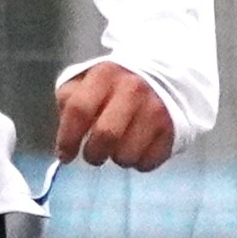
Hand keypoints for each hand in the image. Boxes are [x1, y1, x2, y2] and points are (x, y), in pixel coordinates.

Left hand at [53, 62, 173, 170]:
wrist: (163, 75)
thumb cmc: (114, 85)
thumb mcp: (86, 81)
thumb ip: (70, 100)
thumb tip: (65, 131)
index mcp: (105, 75)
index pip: (79, 110)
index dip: (67, 138)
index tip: (65, 155)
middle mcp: (133, 90)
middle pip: (105, 135)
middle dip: (93, 154)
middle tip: (93, 155)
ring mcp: (155, 109)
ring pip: (127, 154)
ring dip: (117, 158)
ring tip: (118, 148)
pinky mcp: (172, 129)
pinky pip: (148, 162)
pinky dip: (138, 162)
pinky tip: (137, 149)